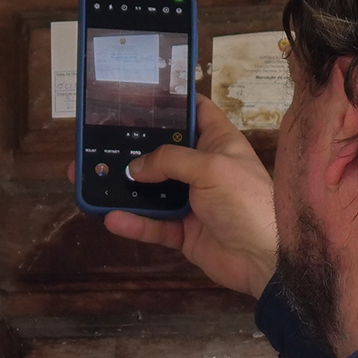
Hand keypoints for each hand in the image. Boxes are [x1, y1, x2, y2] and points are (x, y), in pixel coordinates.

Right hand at [83, 99, 278, 297]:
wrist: (265, 260)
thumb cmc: (248, 203)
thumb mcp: (211, 168)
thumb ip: (170, 160)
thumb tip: (136, 167)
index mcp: (219, 143)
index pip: (195, 112)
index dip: (171, 103)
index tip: (139, 97)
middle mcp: (204, 168)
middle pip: (163, 153)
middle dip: (133, 149)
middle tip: (98, 141)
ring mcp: (193, 201)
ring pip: (152, 190)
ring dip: (124, 187)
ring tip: (92, 179)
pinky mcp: (184, 232)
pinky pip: (153, 225)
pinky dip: (133, 222)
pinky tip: (112, 217)